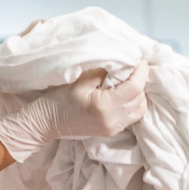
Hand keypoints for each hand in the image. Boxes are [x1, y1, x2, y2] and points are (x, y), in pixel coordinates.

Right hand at [0, 61, 149, 161]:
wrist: (47, 123)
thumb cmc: (59, 99)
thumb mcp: (80, 80)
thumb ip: (103, 71)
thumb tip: (122, 62)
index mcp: (106, 105)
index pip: (135, 87)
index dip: (141, 71)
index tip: (139, 58)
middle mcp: (114, 120)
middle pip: (140, 98)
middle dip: (140, 80)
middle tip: (133, 66)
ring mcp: (114, 128)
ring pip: (140, 108)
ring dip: (138, 93)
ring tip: (129, 80)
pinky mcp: (112, 131)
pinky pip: (132, 116)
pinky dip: (133, 103)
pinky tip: (124, 93)